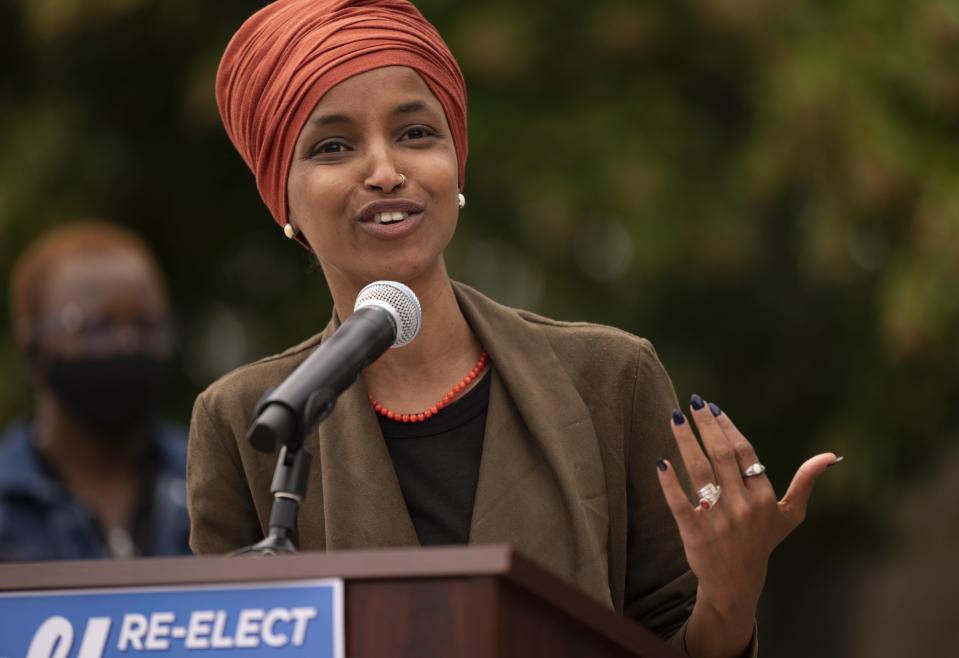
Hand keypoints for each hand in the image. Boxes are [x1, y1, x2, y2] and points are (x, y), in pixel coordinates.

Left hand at [656, 395, 839, 655]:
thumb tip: (830, 456)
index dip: (728, 427)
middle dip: (706, 425)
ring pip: (699, 471)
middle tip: (693, 401)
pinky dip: (669, 482)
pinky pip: (679, 503)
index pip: (744, 453)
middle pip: (721, 455)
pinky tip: (660, 461)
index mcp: (764, 498)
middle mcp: (743, 506)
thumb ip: (806, 483)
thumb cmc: (762, 541)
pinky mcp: (695, 534)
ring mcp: (718, 520)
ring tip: (675, 417)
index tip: (714, 408)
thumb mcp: (790, 515)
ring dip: (686, 441)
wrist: (735, 582)